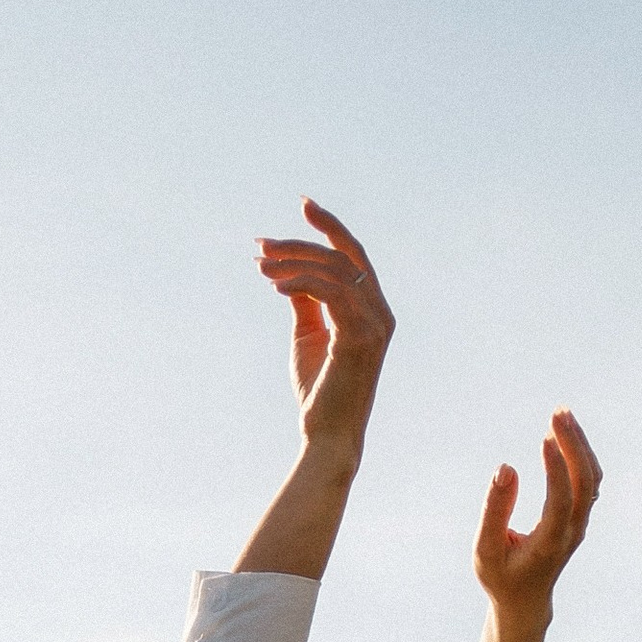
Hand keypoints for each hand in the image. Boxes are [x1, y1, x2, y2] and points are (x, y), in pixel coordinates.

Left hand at [233, 198, 393, 582]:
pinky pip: (331, 293)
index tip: (303, 205)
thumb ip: (306, 300)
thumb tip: (291, 271)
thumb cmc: (319, 391)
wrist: (326, 436)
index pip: (353, 256)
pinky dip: (302, 282)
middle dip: (302, 242)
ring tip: (260, 266)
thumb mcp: (308, 335)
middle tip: (262, 244)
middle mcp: (382, 311)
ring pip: (335, 271)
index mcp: (373, 309)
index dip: (330, 227)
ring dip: (293, 263)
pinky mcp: (362, 337)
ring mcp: (377, 323)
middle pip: (343, 256)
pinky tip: (274, 285)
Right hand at [464, 410, 600, 641]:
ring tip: (561, 414)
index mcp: (549, 544)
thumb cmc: (500, 576)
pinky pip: (588, 479)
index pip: (561, 500)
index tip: (545, 437)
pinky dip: (580, 453)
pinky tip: (563, 433)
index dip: (557, 469)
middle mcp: (571, 531)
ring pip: (592, 478)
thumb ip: (494, 510)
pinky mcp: (579, 516)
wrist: (525, 601)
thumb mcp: (486, 549)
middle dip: (575, 445)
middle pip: (587, 483)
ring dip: (580, 445)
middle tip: (557, 412)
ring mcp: (579, 523)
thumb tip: (506, 468)